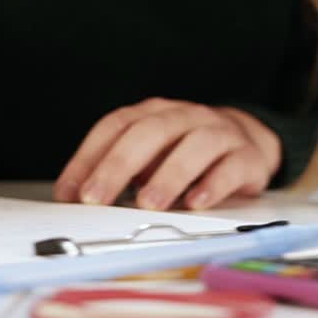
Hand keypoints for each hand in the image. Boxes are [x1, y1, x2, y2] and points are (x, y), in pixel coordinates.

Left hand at [54, 98, 280, 210]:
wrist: (248, 144)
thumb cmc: (188, 153)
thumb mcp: (152, 157)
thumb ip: (121, 173)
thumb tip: (80, 200)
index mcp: (155, 113)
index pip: (116, 126)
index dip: (88, 157)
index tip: (69, 192)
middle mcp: (185, 116)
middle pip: (150, 131)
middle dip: (118, 165)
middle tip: (96, 199)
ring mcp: (218, 132)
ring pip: (194, 145)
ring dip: (168, 175)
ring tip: (147, 204)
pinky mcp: (246, 156)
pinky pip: (230, 166)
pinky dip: (212, 185)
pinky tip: (196, 204)